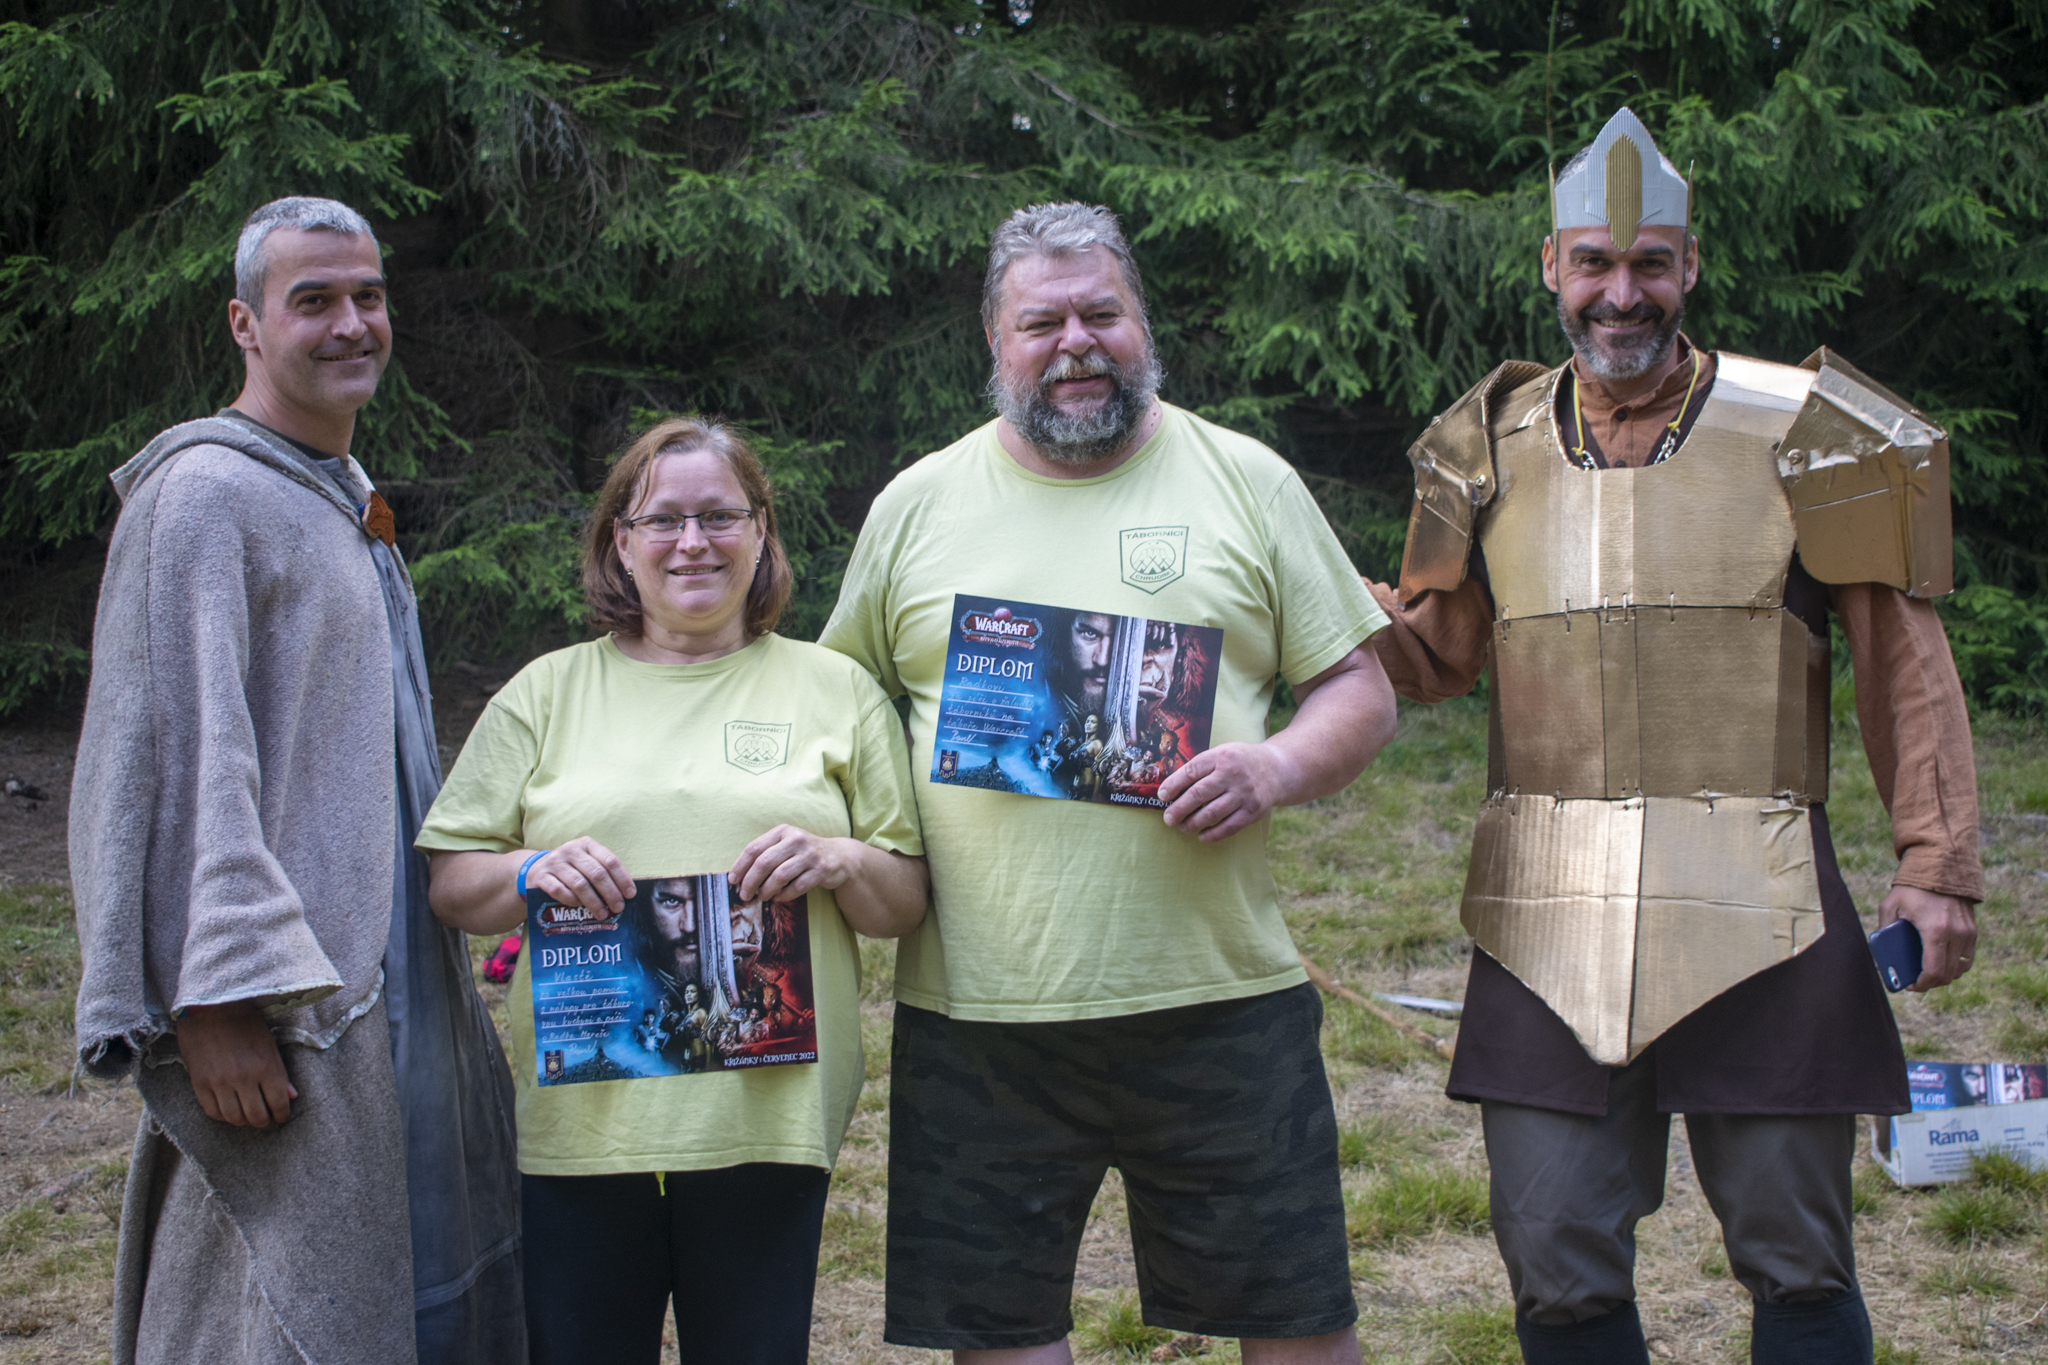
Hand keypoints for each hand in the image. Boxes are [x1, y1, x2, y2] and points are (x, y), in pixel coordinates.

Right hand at [178, 1000, 296, 1127]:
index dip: (282, 1114)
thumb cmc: (244, 1022)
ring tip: (247, 1115)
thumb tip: (292, 1096)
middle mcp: (243, 1078)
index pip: (279, 1103)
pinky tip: (229, 1110)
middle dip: (264, 1121)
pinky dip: (223, 1116)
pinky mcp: (199, 1083)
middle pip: (256, 1116)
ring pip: (234, 1118)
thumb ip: (280, 1072)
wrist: (208, 1008)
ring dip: (243, 1121)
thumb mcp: (269, 1043)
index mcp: (266, 1066)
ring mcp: (219, 1082)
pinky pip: (213, 1112)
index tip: (282, 1116)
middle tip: (265, 1118)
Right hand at [524, 837, 634, 919]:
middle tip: (618, 908)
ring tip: (602, 914)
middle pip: (596, 873)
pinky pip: (558, 890)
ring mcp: (554, 862)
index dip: (622, 878)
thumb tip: (624, 894)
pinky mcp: (540, 876)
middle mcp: (570, 849)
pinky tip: (578, 907)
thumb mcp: (586, 863)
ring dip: (593, 901)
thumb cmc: (570, 869)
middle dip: (610, 893)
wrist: (534, 869)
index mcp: (586, 844)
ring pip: (579, 884)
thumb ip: (603, 872)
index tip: (630, 895)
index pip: (609, 860)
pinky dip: (571, 900)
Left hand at [729, 826, 858, 902]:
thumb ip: (766, 853)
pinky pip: (797, 887)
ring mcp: (810, 855)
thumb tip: (740, 876)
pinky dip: (784, 895)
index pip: (754, 848)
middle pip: (764, 862)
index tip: (732, 880)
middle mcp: (796, 839)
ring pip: (779, 876)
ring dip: (767, 890)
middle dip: (750, 882)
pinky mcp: (821, 870)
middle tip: (744, 895)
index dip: (740, 866)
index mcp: (783, 831)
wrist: (839, 856)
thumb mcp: (786, 844)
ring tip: (762, 897)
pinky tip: (778, 897)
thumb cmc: (804, 853)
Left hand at [1158, 741, 1294, 841]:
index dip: (1173, 785)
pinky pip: (1229, 827)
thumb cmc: (1240, 762)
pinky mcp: (1253, 811)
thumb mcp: (1222, 753)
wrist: (1276, 769)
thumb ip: (1201, 767)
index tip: (1162, 796)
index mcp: (1221, 757)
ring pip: (1212, 813)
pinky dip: (1212, 834)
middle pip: (1199, 794)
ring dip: (1193, 823)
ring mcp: (1244, 794)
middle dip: (1179, 809)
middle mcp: (1232, 774)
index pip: (1191, 771)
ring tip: (1183, 827)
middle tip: (1168, 818)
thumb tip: (1171, 788)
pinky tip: (1202, 836)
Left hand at [1879, 884, 1977, 991]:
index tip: (1910, 986)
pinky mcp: (1973, 930)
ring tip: (1927, 972)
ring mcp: (1968, 933)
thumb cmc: (1912, 887)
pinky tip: (1941, 962)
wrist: (1940, 867)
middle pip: (1948, 974)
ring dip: (1944, 975)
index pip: (1933, 971)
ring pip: (1960, 969)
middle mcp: (1957, 934)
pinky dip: (1955, 965)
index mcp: (1936, 931)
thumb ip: (1884, 928)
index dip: (1922, 985)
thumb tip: (1882, 951)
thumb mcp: (1890, 905)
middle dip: (1931, 983)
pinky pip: (1967, 958)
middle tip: (1915, 980)